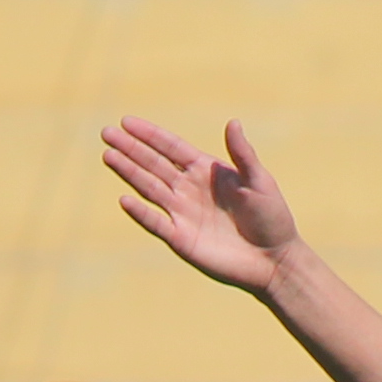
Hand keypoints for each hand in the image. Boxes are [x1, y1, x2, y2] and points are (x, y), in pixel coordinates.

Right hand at [103, 116, 298, 292]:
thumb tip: (233, 122)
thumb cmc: (272, 218)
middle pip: (153, 164)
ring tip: (108, 155)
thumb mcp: (260, 181)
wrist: (274, 260)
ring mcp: (183, 214)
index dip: (149, 135)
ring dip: (128, 172)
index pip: (171, 148)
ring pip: (149, 188)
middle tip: (106, 133)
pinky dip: (141, 212)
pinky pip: (156, 223)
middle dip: (130, 149)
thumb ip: (243, 154)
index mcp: (206, 171)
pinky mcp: (181, 239)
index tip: (127, 121)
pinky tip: (125, 199)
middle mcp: (189, 190)